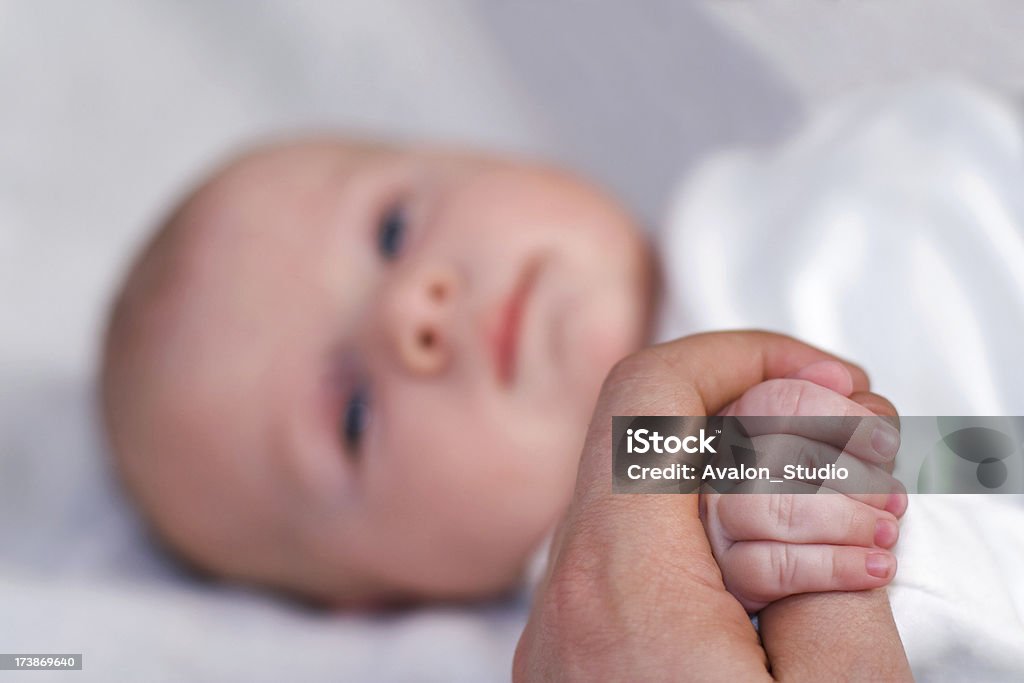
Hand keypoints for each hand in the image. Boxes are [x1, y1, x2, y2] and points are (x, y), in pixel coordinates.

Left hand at [513, 332, 911, 681]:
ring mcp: (561, 629)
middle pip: (651, 441)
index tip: (831, 384)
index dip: (745, 355)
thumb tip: (840, 518)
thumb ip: (840, 588)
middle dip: (763, 424)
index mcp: (619, 581)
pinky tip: (778, 587)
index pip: (649, 390)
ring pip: (642, 504)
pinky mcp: (573, 660)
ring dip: (742, 491)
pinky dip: (709, 546)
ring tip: (839, 534)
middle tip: (857, 456)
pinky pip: (631, 565)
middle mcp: (568, 593)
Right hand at [701, 360, 907, 611]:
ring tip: (887, 532)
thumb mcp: (842, 439)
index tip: (886, 443)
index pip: (778, 400)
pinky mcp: (730, 571)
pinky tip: (875, 567)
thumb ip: (848, 407)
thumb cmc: (830, 488)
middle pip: (776, 455)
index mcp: (745, 418)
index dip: (839, 417)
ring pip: (769, 511)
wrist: (816, 553)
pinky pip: (772, 569)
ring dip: (844, 522)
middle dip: (851, 476)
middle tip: (894, 495)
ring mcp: (719, 518)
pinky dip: (835, 568)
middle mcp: (722, 464)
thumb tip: (843, 379)